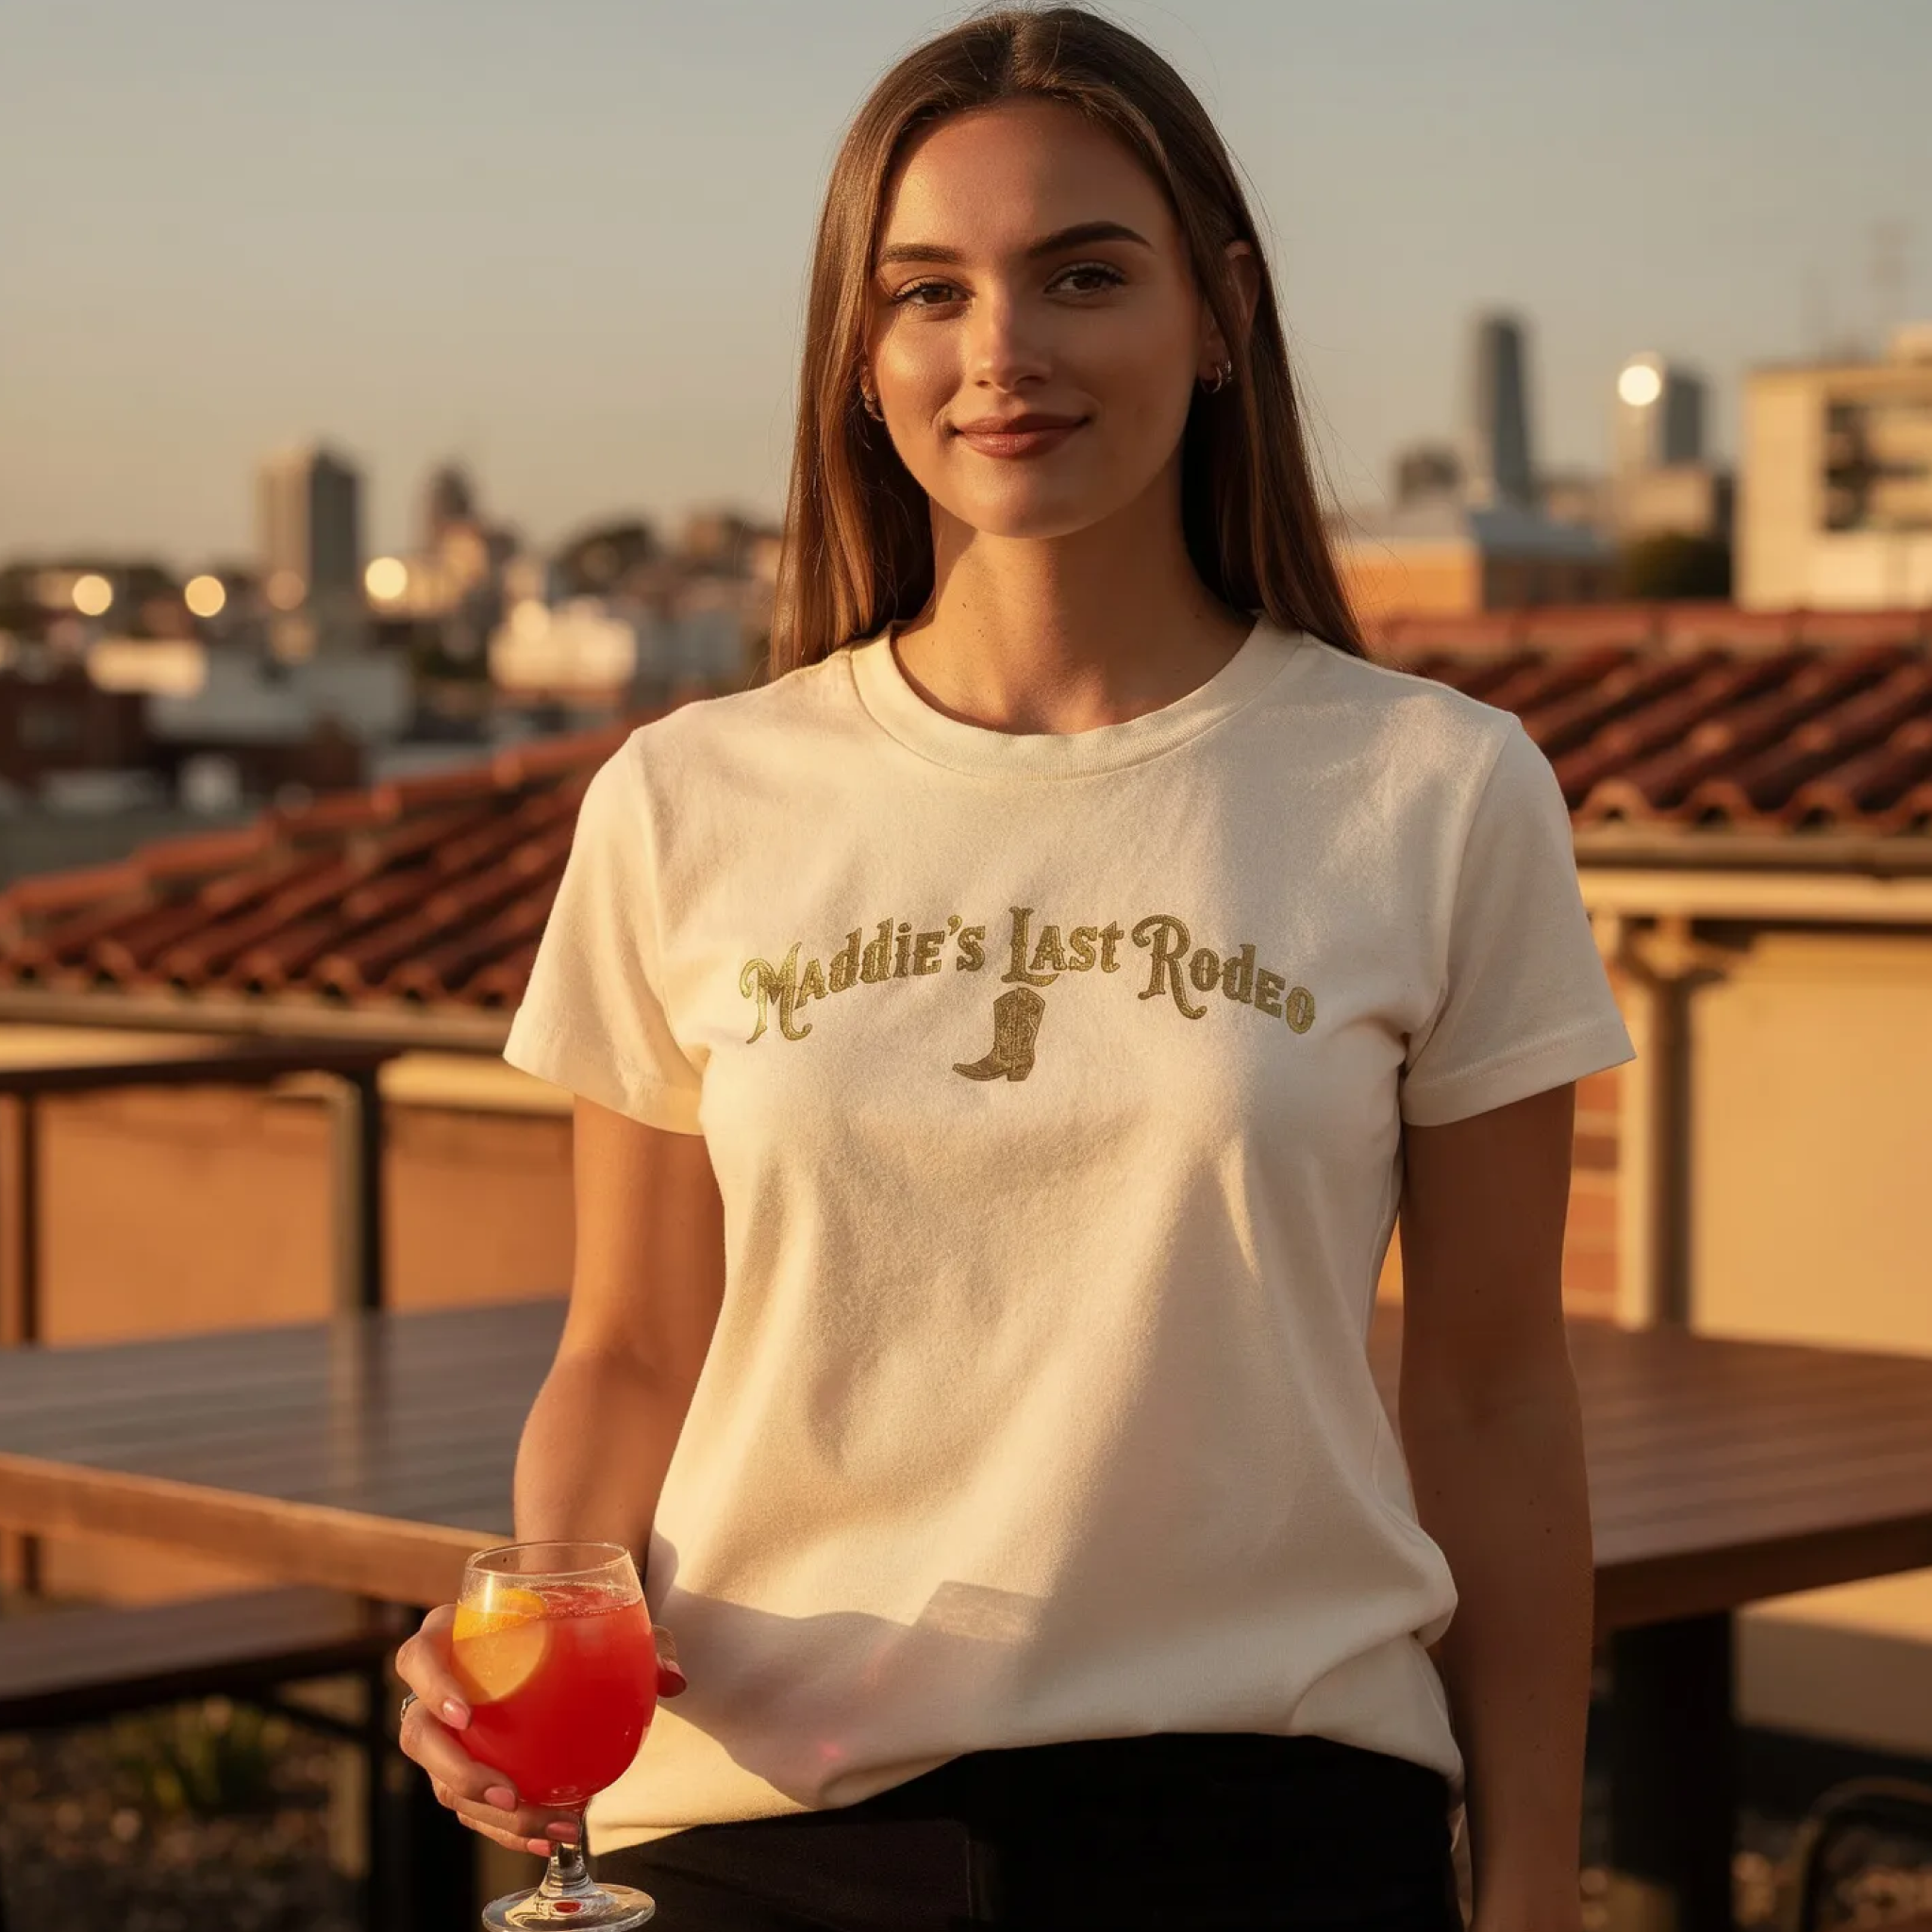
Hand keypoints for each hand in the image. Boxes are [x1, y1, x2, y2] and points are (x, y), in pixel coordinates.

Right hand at [394, 1603, 687, 1858]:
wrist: (564, 1639)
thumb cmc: (574, 1623)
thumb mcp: (611, 1623)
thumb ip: (645, 1643)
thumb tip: (673, 1678)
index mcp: (456, 1634)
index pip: (420, 1656)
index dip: (432, 1685)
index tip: (465, 1715)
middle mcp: (438, 1685)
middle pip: (418, 1734)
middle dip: (456, 1772)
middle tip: (506, 1793)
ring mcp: (446, 1732)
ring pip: (442, 1782)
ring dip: (488, 1815)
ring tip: (544, 1826)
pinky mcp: (463, 1767)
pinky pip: (471, 1805)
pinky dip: (505, 1828)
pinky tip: (546, 1838)